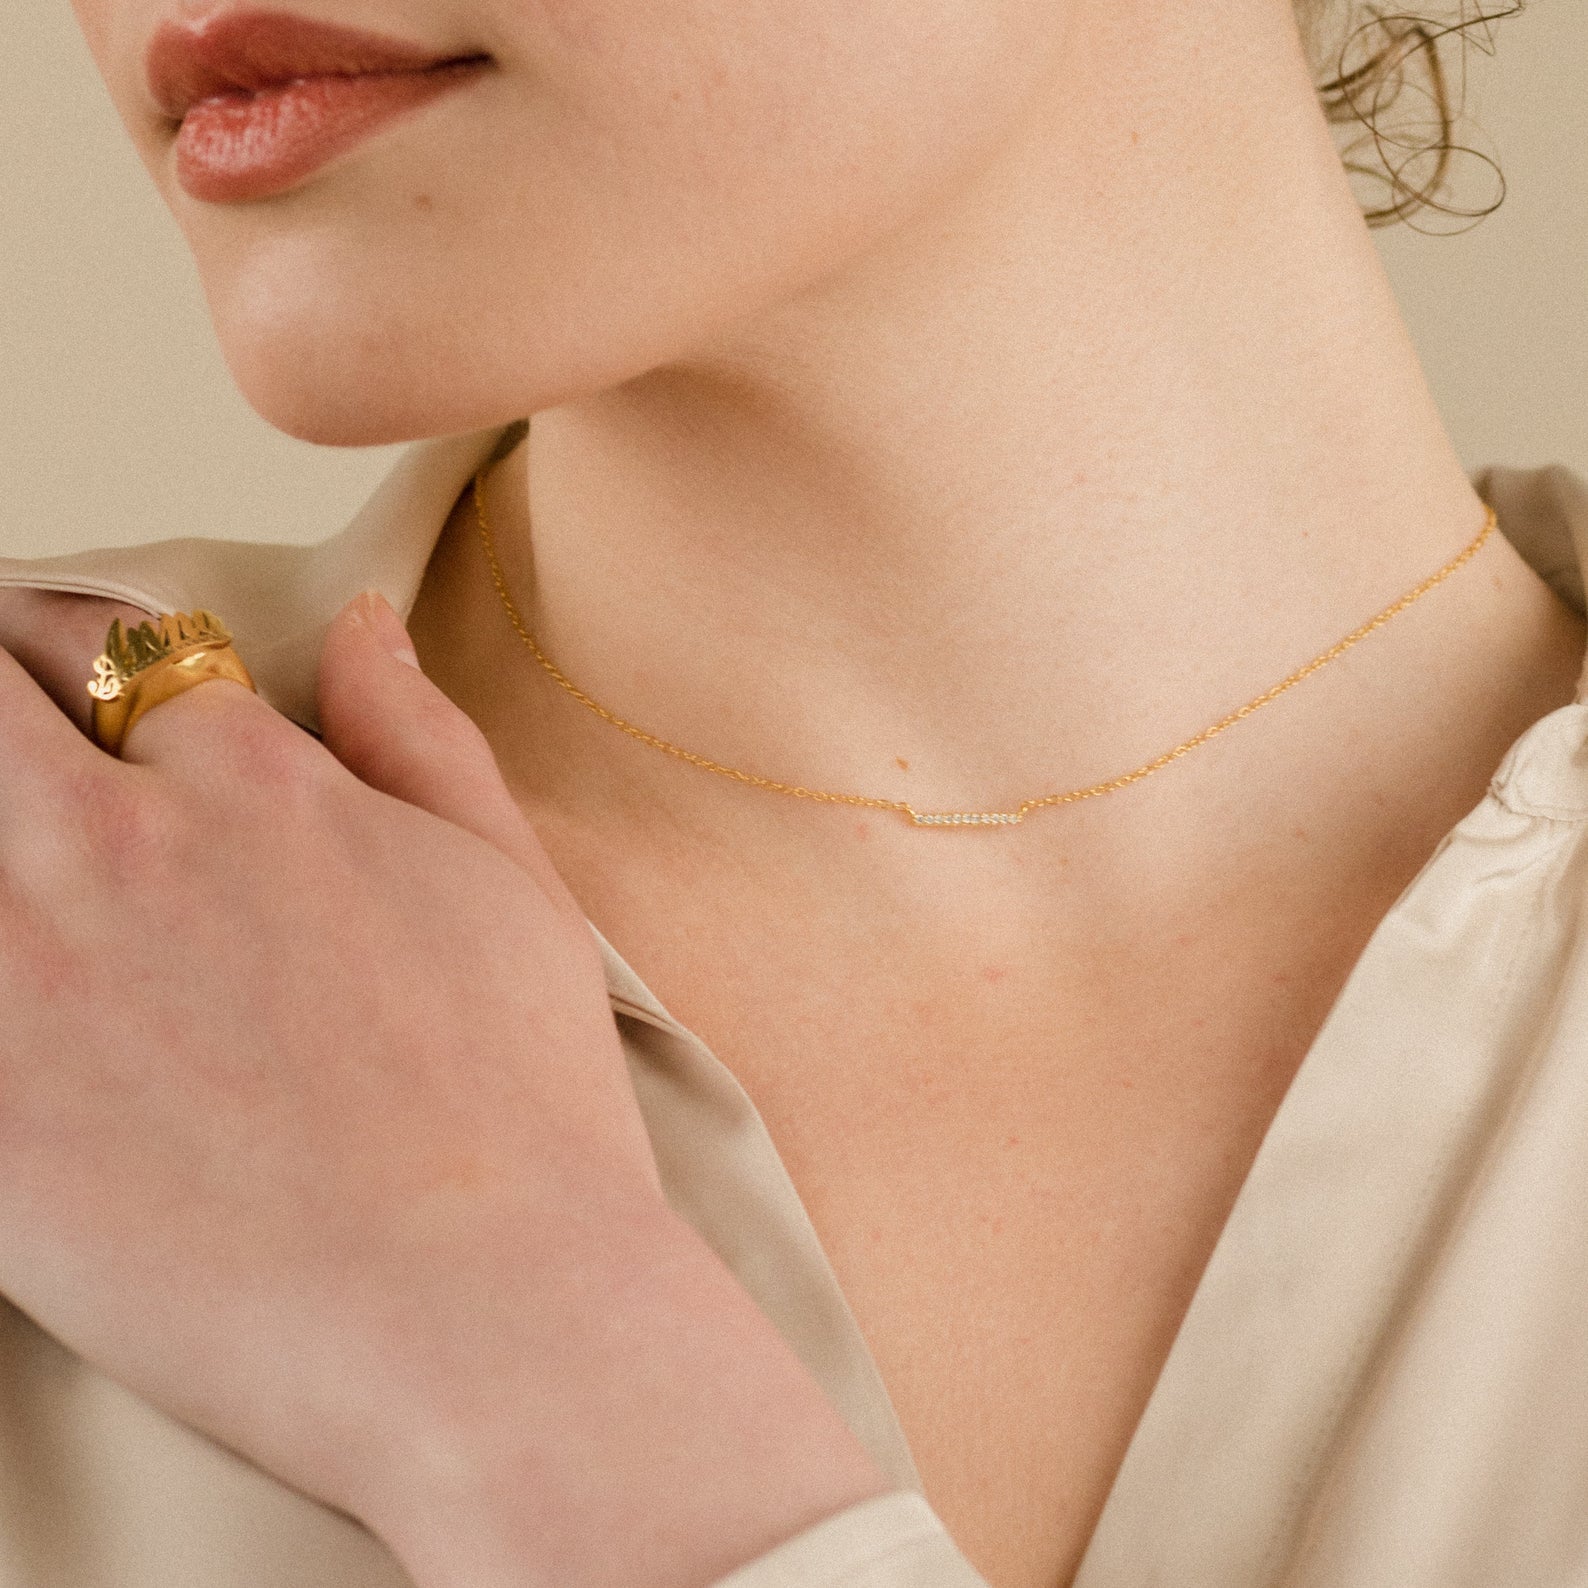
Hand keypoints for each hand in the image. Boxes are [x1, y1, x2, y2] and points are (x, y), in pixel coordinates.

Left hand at [0, 588, 887, 1587]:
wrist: (484, 1311)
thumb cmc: (524, 1107)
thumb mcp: (513, 890)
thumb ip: (425, 741)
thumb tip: (366, 626)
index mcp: (266, 791)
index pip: (132, 660)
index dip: (99, 667)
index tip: (85, 696)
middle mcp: (128, 847)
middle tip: (12, 748)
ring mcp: (27, 971)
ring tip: (30, 885)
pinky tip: (14, 990)